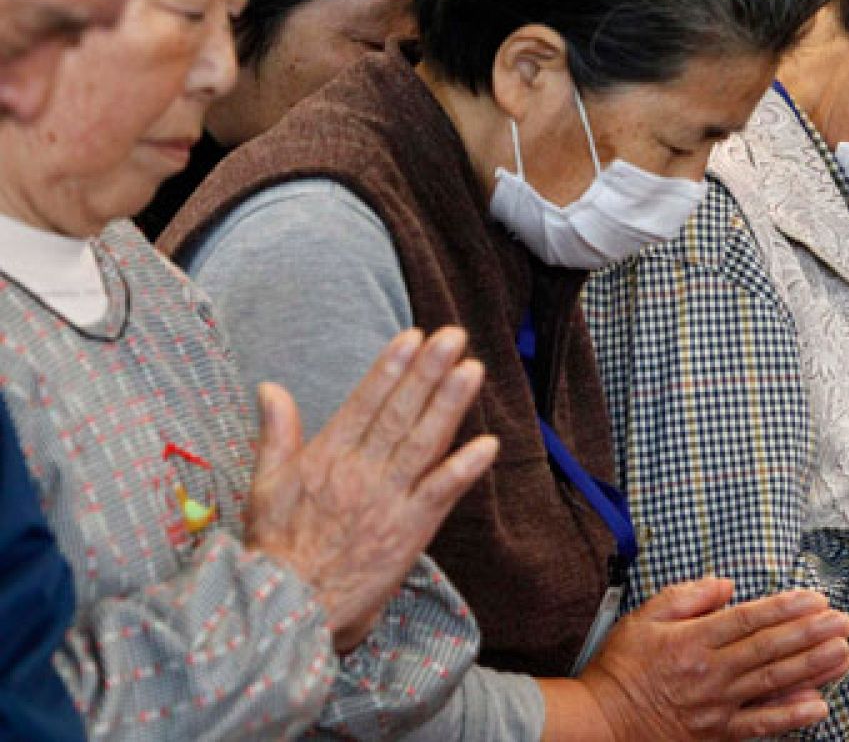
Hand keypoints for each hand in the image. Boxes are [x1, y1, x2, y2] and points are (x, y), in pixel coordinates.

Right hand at [245, 327, 498, 652]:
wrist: (286, 608)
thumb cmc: (275, 548)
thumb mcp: (264, 484)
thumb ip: (275, 433)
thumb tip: (269, 388)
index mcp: (326, 457)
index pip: (365, 402)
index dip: (391, 368)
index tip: (413, 337)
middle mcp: (360, 472)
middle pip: (400, 413)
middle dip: (428, 372)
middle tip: (453, 336)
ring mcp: (387, 500)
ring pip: (424, 443)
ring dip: (450, 405)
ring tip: (472, 370)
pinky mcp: (409, 530)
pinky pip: (441, 493)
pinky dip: (464, 469)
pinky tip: (489, 445)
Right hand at [565, 579, 848, 740]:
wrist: (601, 722)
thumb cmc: (621, 667)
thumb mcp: (643, 618)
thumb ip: (686, 597)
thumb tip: (725, 585)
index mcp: (693, 640)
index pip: (749, 619)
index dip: (786, 608)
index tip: (815, 598)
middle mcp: (711, 672)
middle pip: (770, 648)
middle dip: (811, 633)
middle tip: (843, 621)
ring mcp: (717, 706)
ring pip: (773, 682)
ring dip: (812, 667)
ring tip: (843, 653)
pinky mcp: (718, 732)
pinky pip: (761, 724)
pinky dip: (790, 715)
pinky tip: (818, 704)